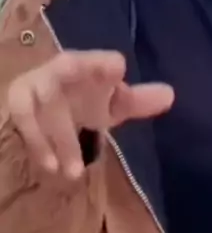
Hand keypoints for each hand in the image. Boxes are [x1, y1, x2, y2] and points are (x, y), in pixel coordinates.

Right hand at [6, 50, 173, 179]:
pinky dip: (37, 142)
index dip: (105, 64)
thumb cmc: (78, 102)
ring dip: (60, 135)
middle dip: (83, 75)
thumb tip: (171, 95)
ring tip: (74, 171)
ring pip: (46, 99)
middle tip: (102, 103)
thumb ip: (136, 101)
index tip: (117, 70)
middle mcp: (63, 68)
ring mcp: (37, 83)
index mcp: (90, 66)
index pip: (102, 61)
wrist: (35, 110)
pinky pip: (22, 117)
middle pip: (70, 66)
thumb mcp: (108, 105)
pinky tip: (51, 165)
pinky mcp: (18, 102)